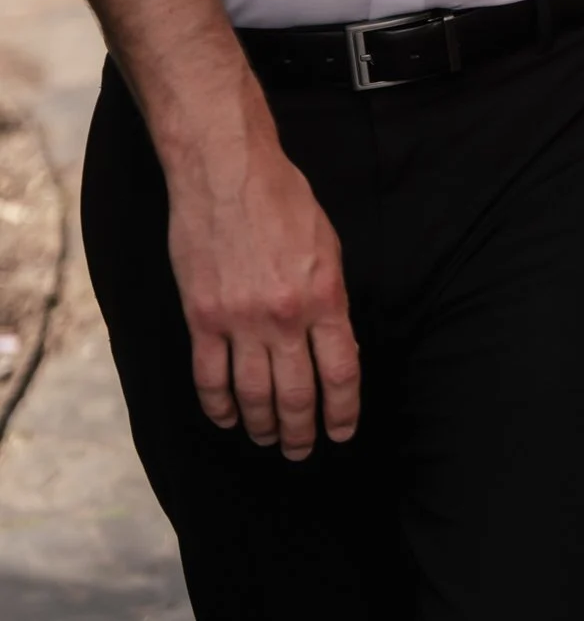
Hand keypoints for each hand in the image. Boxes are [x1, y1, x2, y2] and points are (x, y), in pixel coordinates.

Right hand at [165, 121, 358, 461]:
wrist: (227, 170)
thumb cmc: (283, 199)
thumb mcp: (328, 245)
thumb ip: (331, 297)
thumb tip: (335, 342)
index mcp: (324, 296)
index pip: (341, 372)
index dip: (343, 411)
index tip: (342, 431)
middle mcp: (284, 317)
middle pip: (296, 395)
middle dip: (302, 432)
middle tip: (302, 450)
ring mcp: (240, 320)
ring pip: (253, 396)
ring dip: (262, 427)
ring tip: (267, 440)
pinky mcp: (202, 318)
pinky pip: (209, 378)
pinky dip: (219, 407)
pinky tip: (227, 419)